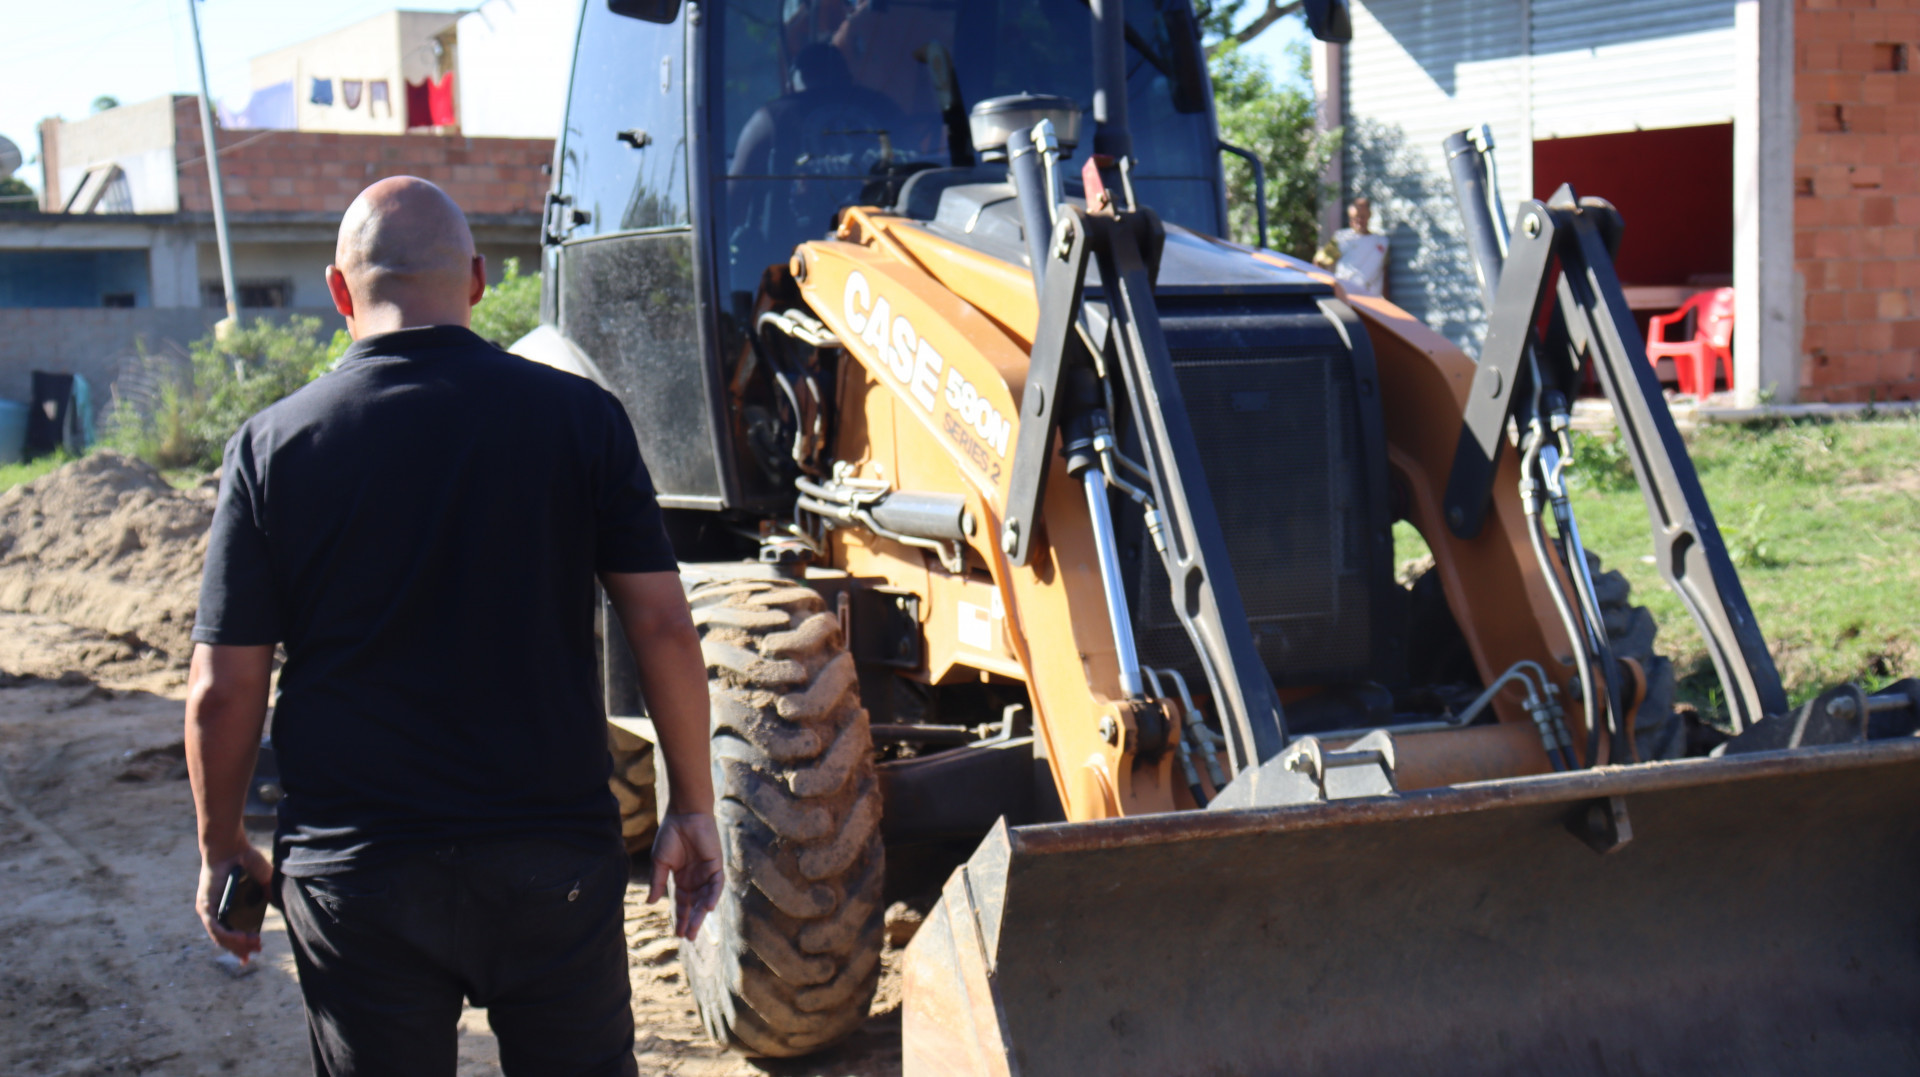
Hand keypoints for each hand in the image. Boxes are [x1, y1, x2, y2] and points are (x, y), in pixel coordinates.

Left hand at [195, 838, 272, 961]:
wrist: (231, 846)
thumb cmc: (245, 859)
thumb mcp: (263, 881)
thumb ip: (267, 895)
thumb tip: (276, 908)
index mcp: (227, 906)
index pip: (231, 932)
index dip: (242, 945)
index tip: (255, 951)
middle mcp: (215, 911)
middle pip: (225, 939)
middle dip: (242, 948)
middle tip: (257, 952)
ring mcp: (208, 910)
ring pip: (220, 937)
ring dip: (237, 945)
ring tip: (254, 946)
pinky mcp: (205, 907)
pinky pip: (216, 928)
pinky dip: (229, 936)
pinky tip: (243, 939)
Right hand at [648, 811, 722, 940]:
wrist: (683, 815)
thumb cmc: (670, 835)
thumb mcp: (660, 862)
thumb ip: (658, 882)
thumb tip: (651, 902)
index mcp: (682, 879)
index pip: (683, 903)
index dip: (681, 917)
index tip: (678, 934)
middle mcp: (696, 879)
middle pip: (695, 904)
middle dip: (692, 921)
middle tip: (688, 937)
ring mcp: (707, 872)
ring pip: (705, 898)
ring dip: (701, 913)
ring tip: (694, 929)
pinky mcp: (716, 864)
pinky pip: (716, 884)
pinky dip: (713, 895)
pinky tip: (707, 907)